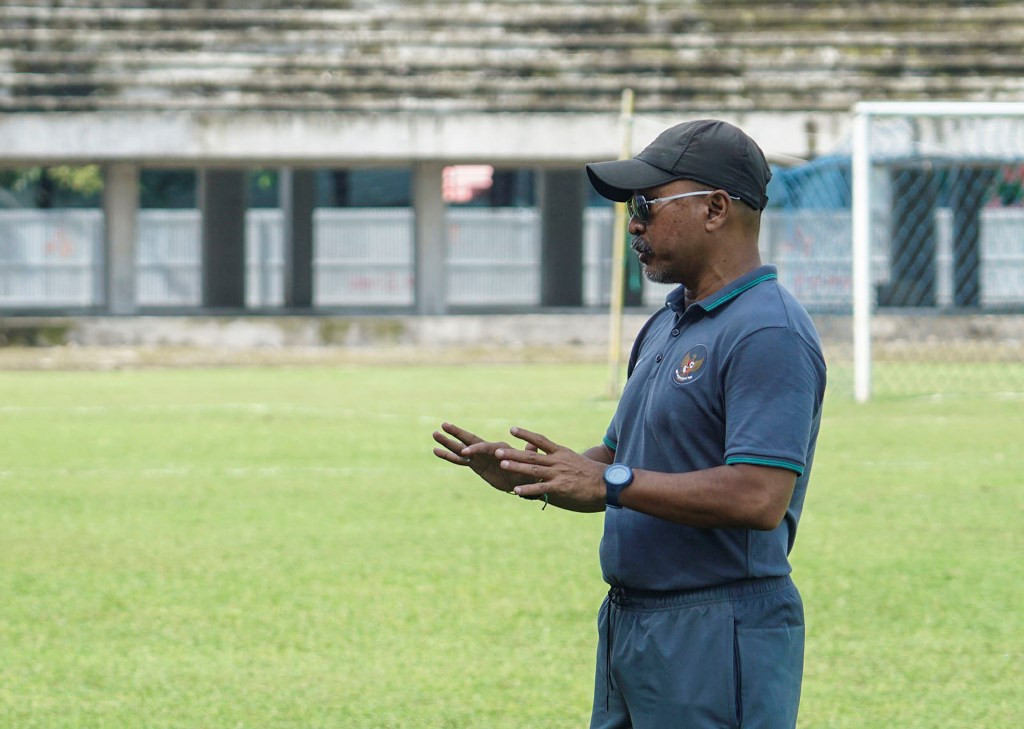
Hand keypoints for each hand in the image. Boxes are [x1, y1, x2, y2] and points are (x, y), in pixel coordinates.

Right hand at [432, 422, 536, 493]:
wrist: (522, 480)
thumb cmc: (527, 470)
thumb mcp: (528, 462)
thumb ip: (528, 453)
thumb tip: (531, 445)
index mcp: (498, 448)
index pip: (484, 447)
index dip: (475, 449)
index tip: (465, 452)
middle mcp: (486, 450)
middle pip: (469, 440)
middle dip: (456, 433)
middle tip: (443, 425)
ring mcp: (479, 457)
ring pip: (460, 449)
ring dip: (448, 443)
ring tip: (434, 434)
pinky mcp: (474, 465)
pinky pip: (459, 461)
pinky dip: (448, 456)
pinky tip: (436, 451)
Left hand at [489, 427, 606, 511]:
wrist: (607, 484)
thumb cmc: (592, 474)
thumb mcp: (575, 461)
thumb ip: (560, 462)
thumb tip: (547, 463)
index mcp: (561, 453)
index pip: (540, 440)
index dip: (525, 434)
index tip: (512, 429)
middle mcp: (557, 461)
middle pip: (531, 455)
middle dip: (513, 452)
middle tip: (496, 450)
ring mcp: (558, 474)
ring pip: (533, 469)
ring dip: (516, 466)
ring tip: (501, 463)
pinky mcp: (560, 488)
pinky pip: (540, 488)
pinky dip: (527, 489)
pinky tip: (515, 490)